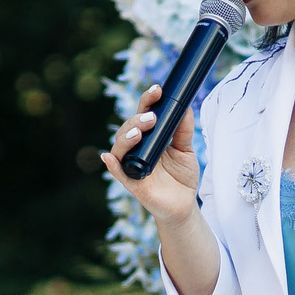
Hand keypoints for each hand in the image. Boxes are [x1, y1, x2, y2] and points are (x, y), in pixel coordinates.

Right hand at [99, 83, 200, 227]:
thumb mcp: (186, 150)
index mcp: (149, 137)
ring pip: (120, 147)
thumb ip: (184, 130)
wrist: (184, 204)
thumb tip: (186, 107)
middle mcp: (137, 148)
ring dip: (126, 137)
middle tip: (151, 118)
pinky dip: (112, 165)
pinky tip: (109, 157)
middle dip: (137, 120)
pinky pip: (118, 172)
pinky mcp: (131, 183)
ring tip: (138, 133)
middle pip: (128, 128)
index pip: (143, 115)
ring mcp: (132, 164)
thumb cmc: (182, 177)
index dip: (148, 101)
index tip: (158, 90)